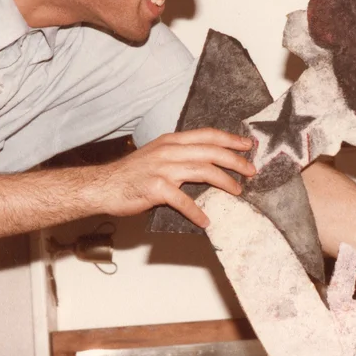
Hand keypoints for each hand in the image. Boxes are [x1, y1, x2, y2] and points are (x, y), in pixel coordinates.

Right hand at [98, 129, 255, 226]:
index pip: (207, 135)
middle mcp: (169, 151)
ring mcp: (163, 169)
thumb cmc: (132, 174)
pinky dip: (196, 212)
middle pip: (211, 152)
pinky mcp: (156, 188)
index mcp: (171, 141)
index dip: (230, 139)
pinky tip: (206, 220)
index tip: (248, 145)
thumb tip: (207, 161)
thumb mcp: (157, 155)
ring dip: (225, 182)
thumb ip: (180, 154)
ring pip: (203, 171)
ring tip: (238, 191)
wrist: (104, 186)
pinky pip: (183, 201)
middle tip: (251, 170)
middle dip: (235, 160)